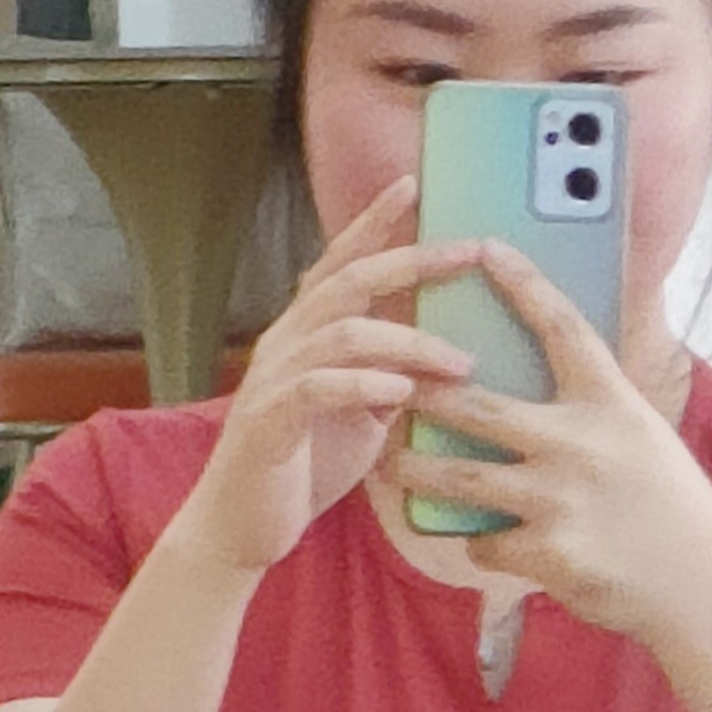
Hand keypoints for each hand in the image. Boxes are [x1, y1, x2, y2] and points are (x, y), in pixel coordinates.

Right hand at [172, 180, 474, 577]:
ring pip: (342, 331)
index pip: (341, 261)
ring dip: (408, 340)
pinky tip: (401, 395)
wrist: (243, 528)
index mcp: (307, 332)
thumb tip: (450, 356)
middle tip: (468, 252)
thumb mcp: (364, 416)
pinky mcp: (269, 421)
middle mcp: (286, 341)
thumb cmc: (305, 466)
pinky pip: (317, 387)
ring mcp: (273, 378)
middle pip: (350, 280)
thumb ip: (395, 376)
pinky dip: (363, 385)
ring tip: (459, 361)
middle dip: (411, 260)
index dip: (374, 221)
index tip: (413, 183)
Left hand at [384, 240, 711, 650]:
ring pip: (457, 475)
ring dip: (418, 470)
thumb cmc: (669, 508)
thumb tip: (550, 372)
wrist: (702, 587)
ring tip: (395, 463)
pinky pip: (483, 541)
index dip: (524, 284)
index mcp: (612, 403)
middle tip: (388, 383)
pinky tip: (492, 544)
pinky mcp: (547, 552)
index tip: (488, 247)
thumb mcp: (643, 437)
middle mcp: (582, 442)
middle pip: (475, 405)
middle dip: (422, 395)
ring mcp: (561, 497)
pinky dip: (481, 543)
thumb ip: (594, 407)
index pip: (562, 327)